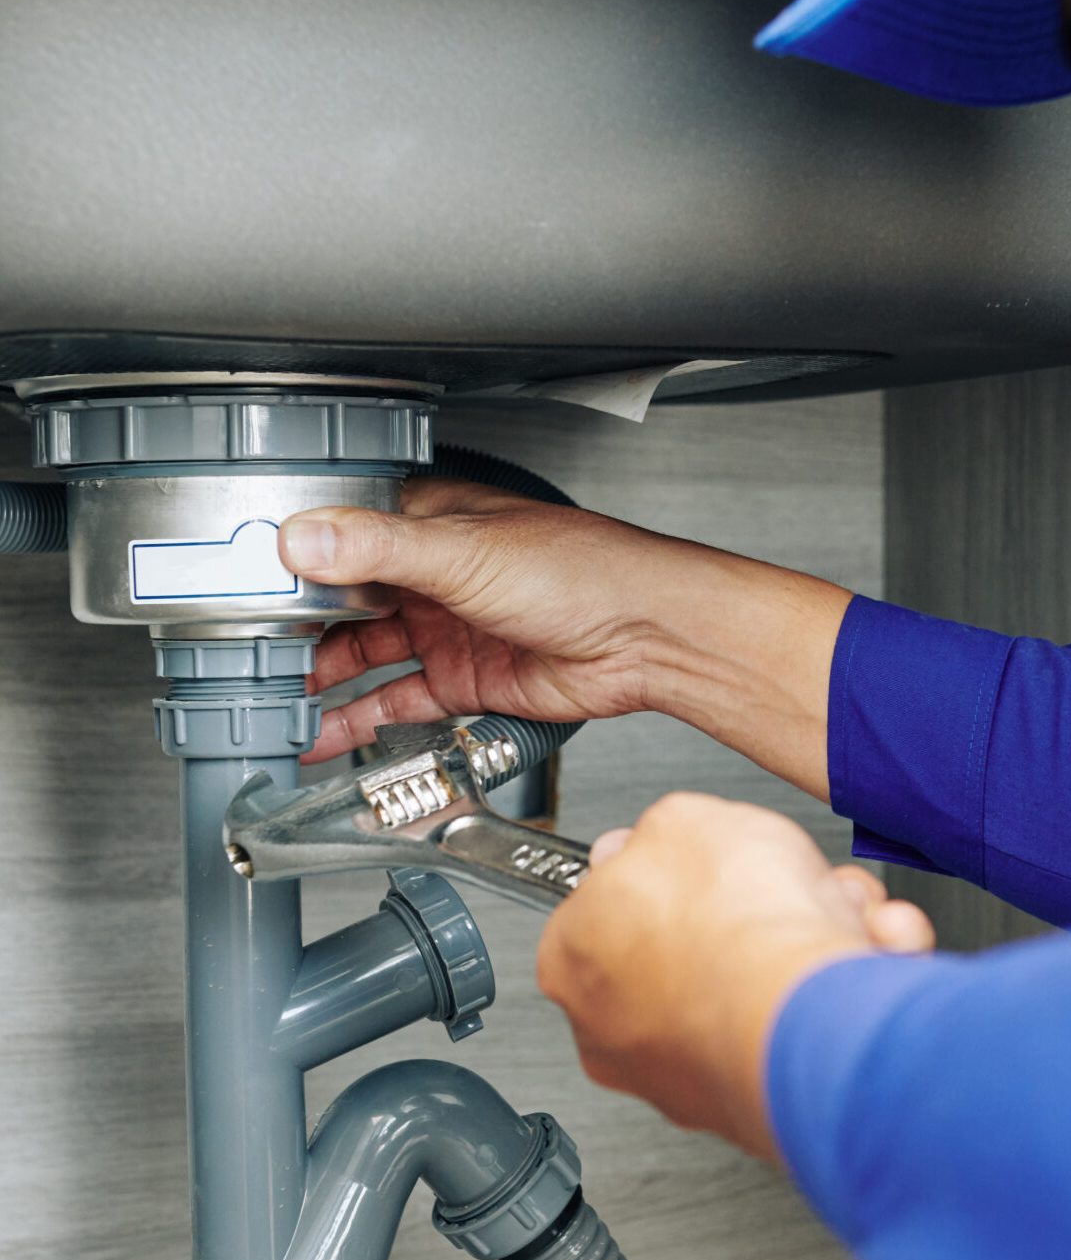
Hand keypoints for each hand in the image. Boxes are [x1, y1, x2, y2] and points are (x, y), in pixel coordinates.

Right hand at [278, 479, 851, 790]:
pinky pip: (396, 702)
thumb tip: (303, 538)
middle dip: (292, 632)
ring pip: (362, 657)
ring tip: (265, 709)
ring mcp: (448, 627)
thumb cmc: (585, 569)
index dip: (287, 563)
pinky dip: (359, 721)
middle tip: (234, 662)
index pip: (337, 536)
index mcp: (429, 521)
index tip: (233, 592)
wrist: (648, 634)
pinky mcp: (466, 679)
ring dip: (317, 684)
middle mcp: (433, 573)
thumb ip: (379, 550)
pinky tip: (322, 738)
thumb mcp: (466, 551)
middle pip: (341, 604)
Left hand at [536, 792, 934, 1159]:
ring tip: (837, 914)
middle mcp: (613, 1030)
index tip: (702, 858)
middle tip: (783, 883)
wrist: (804, 1011)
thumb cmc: (735, 924)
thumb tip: (659, 839)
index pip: (610, 900)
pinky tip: (859, 953)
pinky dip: (838, 987)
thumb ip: (660, 829)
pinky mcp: (753, 1101)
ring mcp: (681, 1075)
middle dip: (756, 906)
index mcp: (572, 954)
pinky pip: (799, 1027)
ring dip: (809, 939)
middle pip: (694, 945)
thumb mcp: (685, 817)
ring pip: (756, 986)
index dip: (671, 867)